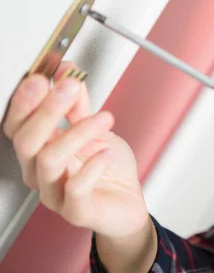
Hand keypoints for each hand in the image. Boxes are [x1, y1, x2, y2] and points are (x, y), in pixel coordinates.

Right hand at [2, 62, 148, 238]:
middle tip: (69, 86)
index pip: (17, 124)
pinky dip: (92, 166)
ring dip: (79, 131)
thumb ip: (80, 104)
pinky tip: (106, 152)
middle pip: (26, 140)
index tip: (42, 76)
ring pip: (50, 159)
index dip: (25, 100)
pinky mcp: (76, 210)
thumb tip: (69, 72)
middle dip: (47, 109)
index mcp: (39, 150)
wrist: (127, 203)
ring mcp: (54, 193)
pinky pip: (75, 188)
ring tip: (105, 118)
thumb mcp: (96, 128)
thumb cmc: (108, 168)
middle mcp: (39, 172)